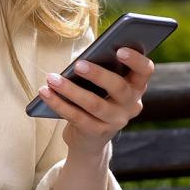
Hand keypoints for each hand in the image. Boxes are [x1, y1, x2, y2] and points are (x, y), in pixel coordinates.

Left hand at [37, 48, 153, 156]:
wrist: (89, 139)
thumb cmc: (95, 98)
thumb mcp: (102, 85)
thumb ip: (100, 70)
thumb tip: (81, 58)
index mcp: (136, 86)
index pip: (145, 71)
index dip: (136, 60)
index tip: (120, 50)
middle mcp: (131, 105)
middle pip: (118, 87)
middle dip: (97, 74)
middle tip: (78, 64)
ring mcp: (116, 121)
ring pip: (94, 104)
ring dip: (70, 89)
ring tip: (51, 78)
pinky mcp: (96, 132)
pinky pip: (76, 116)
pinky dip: (57, 103)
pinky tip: (44, 92)